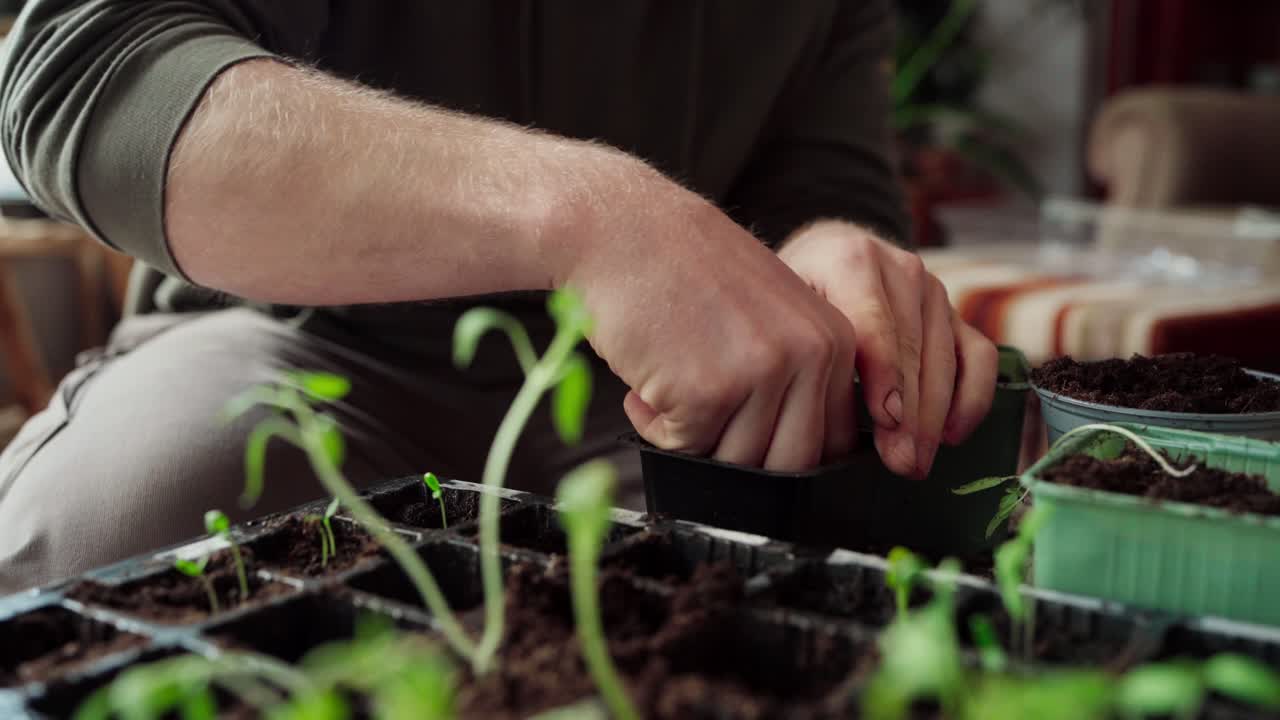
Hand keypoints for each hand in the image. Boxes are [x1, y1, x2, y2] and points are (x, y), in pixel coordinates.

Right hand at [559, 158, 858, 470]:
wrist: (619, 230)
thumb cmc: (683, 271)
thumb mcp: (771, 311)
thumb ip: (799, 372)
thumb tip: (799, 457)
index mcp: (834, 338)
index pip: (831, 441)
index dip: (779, 452)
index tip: (738, 429)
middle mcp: (809, 355)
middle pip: (788, 463)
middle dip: (737, 457)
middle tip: (697, 414)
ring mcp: (761, 374)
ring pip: (736, 463)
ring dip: (692, 439)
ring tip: (666, 387)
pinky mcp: (708, 392)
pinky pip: (685, 449)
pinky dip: (654, 427)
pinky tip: (643, 387)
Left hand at [777, 221, 997, 478]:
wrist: (825, 258)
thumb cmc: (797, 295)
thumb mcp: (783, 309)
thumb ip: (802, 346)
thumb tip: (818, 415)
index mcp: (850, 259)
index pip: (873, 325)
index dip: (884, 376)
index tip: (887, 420)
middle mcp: (900, 268)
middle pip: (913, 349)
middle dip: (910, 414)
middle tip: (901, 462)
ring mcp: (934, 290)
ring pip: (947, 359)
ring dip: (935, 418)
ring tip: (916, 461)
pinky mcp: (957, 313)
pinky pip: (980, 357)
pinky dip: (973, 398)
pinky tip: (951, 435)